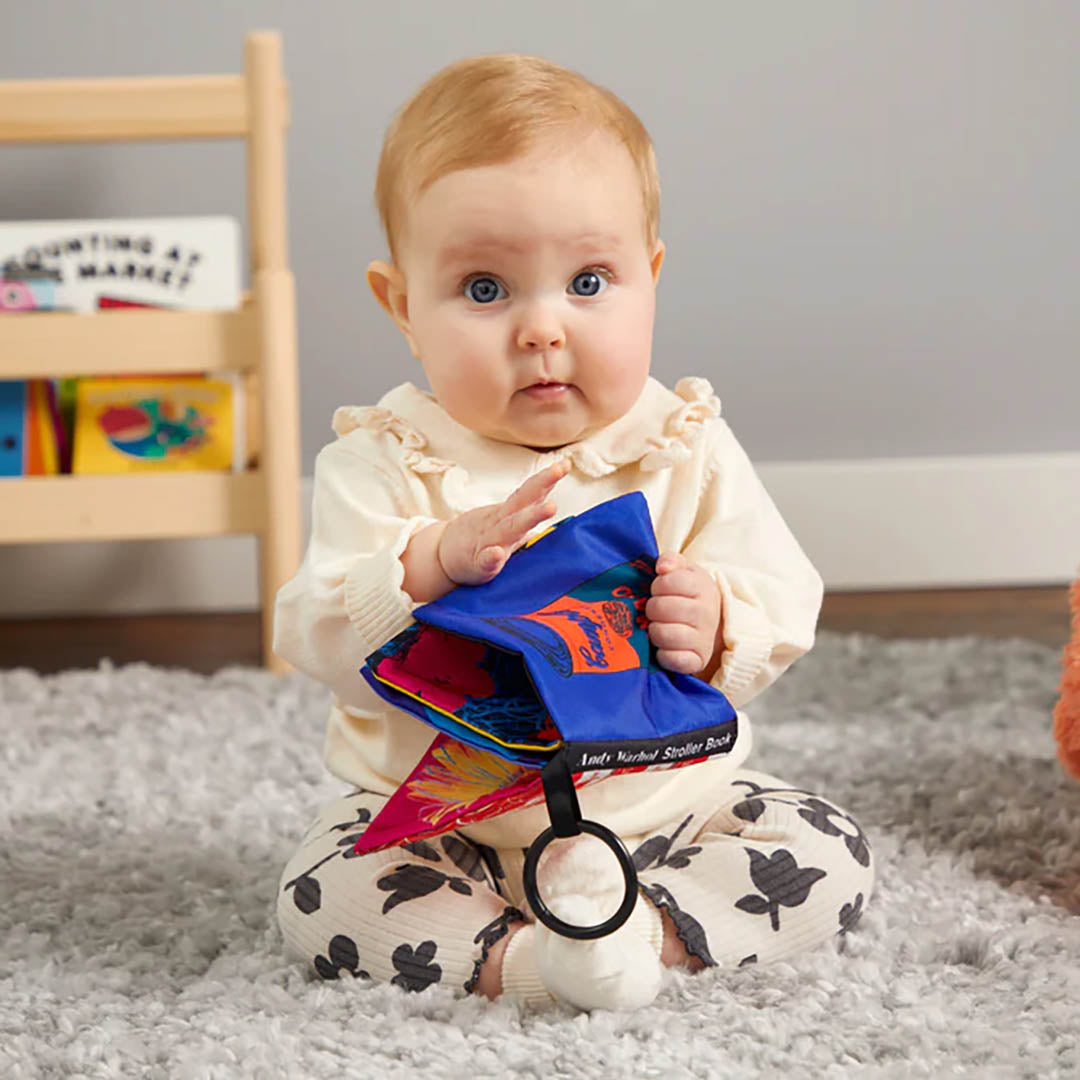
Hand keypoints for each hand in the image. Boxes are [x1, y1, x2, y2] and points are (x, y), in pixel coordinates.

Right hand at [437, 460, 568, 585]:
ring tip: (550, 507)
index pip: (529, 494)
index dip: (547, 479)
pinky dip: (491, 557)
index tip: (564, 463)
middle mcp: (501, 524)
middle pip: (522, 501)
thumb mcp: (504, 525)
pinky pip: (485, 561)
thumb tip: (551, 503)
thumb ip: (524, 514)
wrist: (443, 557)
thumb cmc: (481, 541)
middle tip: (559, 469)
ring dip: (530, 517)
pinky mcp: (477, 564)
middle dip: (542, 484)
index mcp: (509, 516)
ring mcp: (489, 542)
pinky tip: (496, 553)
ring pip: (510, 528)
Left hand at [646, 552, 723, 674]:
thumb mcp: (683, 572)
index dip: (658, 585)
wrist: (711, 627)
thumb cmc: (688, 596)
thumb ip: (671, 561)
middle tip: (656, 611)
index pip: (668, 582)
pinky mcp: (697, 660)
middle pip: (661, 608)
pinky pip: (672, 659)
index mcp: (702, 587)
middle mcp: (706, 613)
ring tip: (659, 627)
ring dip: (654, 631)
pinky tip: (664, 648)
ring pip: (663, 634)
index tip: (660, 590)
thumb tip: (662, 567)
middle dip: (652, 609)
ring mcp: (703, 638)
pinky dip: (663, 655)